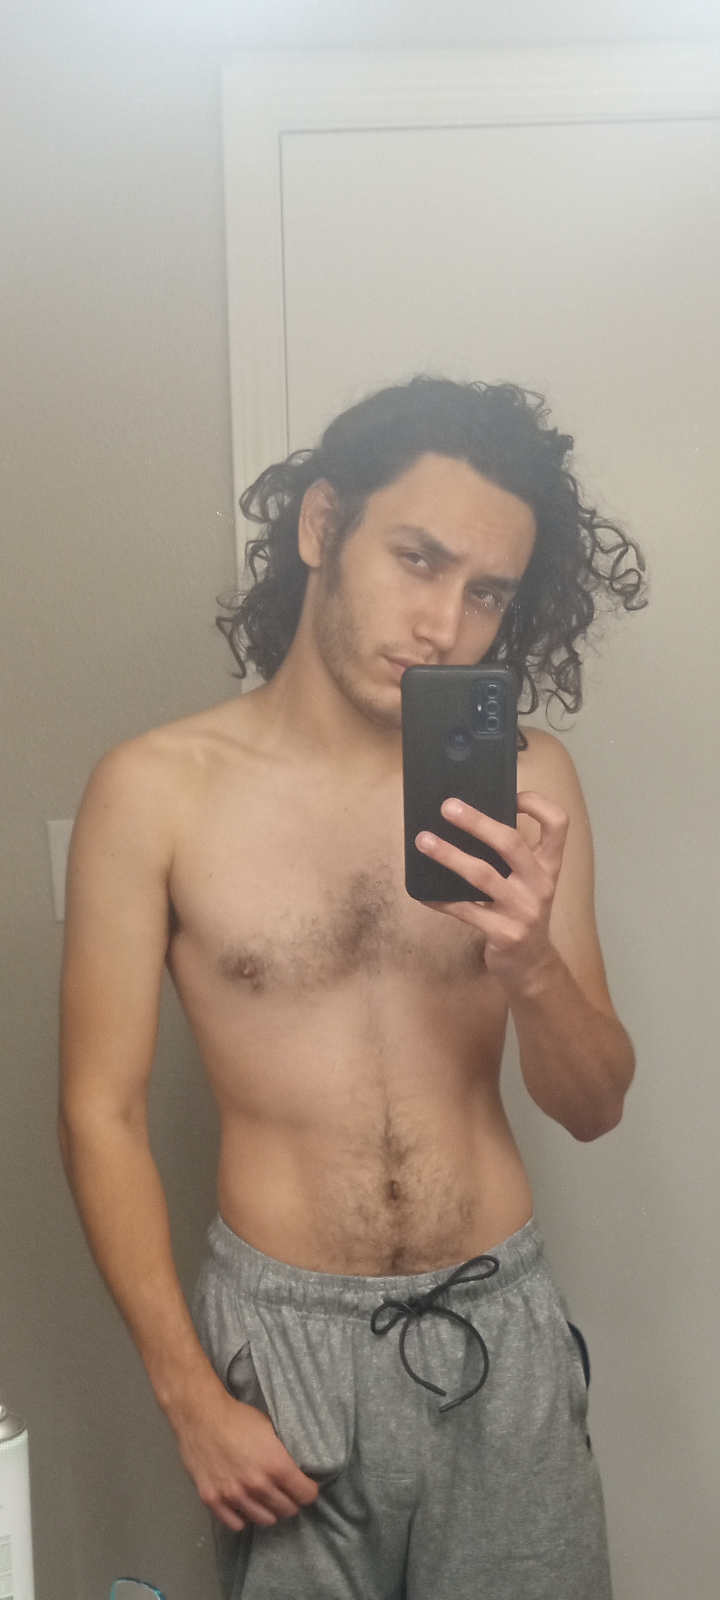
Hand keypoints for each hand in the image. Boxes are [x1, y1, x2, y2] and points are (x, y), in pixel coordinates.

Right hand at [174, 1375, 318, 1532]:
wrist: (201, 1415)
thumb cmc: (238, 1417)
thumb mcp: (271, 1428)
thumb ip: (283, 1454)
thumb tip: (298, 1469)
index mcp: (276, 1465)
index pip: (306, 1495)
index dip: (308, 1490)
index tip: (304, 1486)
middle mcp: (257, 1485)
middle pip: (287, 1510)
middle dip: (290, 1500)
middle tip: (284, 1491)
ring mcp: (233, 1495)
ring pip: (264, 1520)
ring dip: (269, 1510)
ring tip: (265, 1499)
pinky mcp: (212, 1500)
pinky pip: (235, 1524)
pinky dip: (243, 1517)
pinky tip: (244, 1505)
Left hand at [416, 790, 568, 992]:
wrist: (532, 965)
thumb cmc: (523, 913)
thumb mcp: (529, 882)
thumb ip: (513, 856)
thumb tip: (469, 819)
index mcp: (549, 866)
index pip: (558, 824)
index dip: (537, 804)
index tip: (513, 796)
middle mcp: (541, 884)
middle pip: (511, 843)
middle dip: (477, 822)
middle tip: (448, 807)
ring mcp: (523, 911)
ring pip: (482, 875)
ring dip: (449, 855)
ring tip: (424, 841)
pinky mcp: (504, 933)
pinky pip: (465, 910)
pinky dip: (441, 899)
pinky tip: (423, 892)